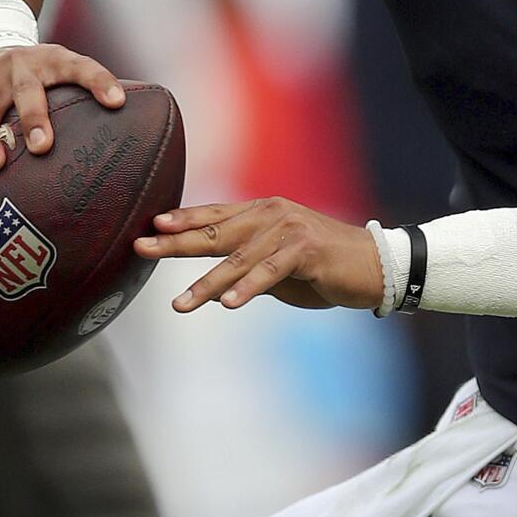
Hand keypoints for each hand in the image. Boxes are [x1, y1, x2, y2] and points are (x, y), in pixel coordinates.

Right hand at [0, 43, 125, 178]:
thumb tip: (131, 121)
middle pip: (27, 92)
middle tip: (41, 146)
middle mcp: (19, 66)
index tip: (117, 102)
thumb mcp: (64, 68)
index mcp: (54, 60)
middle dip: (34, 119)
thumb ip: (90, 92)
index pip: (82, 67)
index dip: (100, 81)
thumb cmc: (40, 72)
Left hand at [135, 198, 383, 313]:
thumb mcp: (279, 264)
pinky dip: (247, 288)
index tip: (148, 228)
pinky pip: (270, 271)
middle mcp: (273, 214)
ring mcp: (290, 230)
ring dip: (207, 283)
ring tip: (180, 305)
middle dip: (177, 243)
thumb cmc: (325, 267)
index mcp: (264, 212)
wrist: (375, 266)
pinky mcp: (307, 250)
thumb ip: (249, 264)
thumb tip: (215, 282)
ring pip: (238, 258)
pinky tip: (226, 305)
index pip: (215, 215)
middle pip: (217, 231)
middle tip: (142, 249)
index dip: (182, 221)